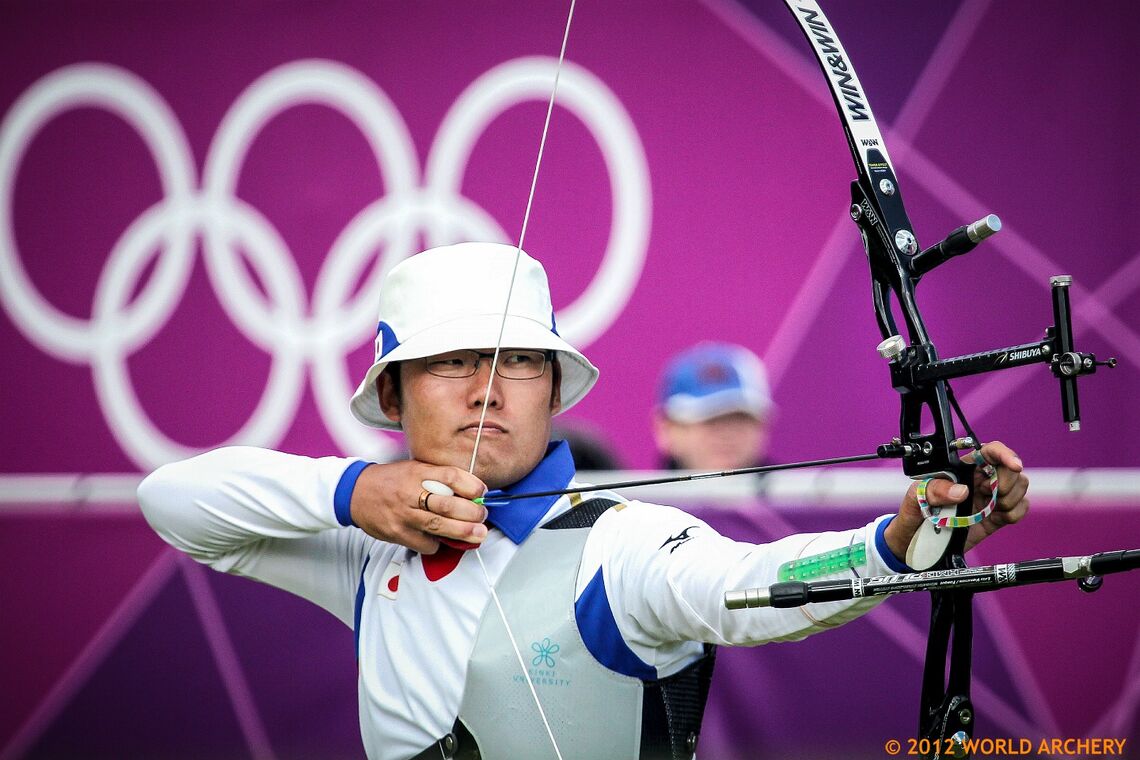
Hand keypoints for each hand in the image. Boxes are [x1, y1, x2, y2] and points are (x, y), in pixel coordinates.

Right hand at [349, 461, 488, 553]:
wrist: (355, 492)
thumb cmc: (390, 480)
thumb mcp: (414, 469)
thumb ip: (438, 477)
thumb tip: (470, 491)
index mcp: (417, 472)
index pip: (450, 476)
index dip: (471, 484)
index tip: (482, 491)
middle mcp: (410, 492)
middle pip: (449, 504)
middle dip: (472, 513)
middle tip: (483, 516)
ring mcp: (403, 514)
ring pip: (439, 526)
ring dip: (463, 532)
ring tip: (479, 534)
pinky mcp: (397, 533)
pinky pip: (425, 543)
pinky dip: (438, 544)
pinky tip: (442, 540)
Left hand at [884, 441, 1029, 560]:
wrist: (916, 542)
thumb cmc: (914, 513)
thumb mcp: (916, 498)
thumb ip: (935, 490)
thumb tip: (961, 491)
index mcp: (962, 468)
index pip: (990, 452)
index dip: (1005, 454)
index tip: (1014, 465)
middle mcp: (979, 480)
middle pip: (1010, 469)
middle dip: (1007, 482)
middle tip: (988, 494)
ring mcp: (990, 498)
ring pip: (1019, 487)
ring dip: (1011, 499)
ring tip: (989, 509)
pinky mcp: (997, 517)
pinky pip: (1020, 508)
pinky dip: (1014, 513)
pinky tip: (996, 518)